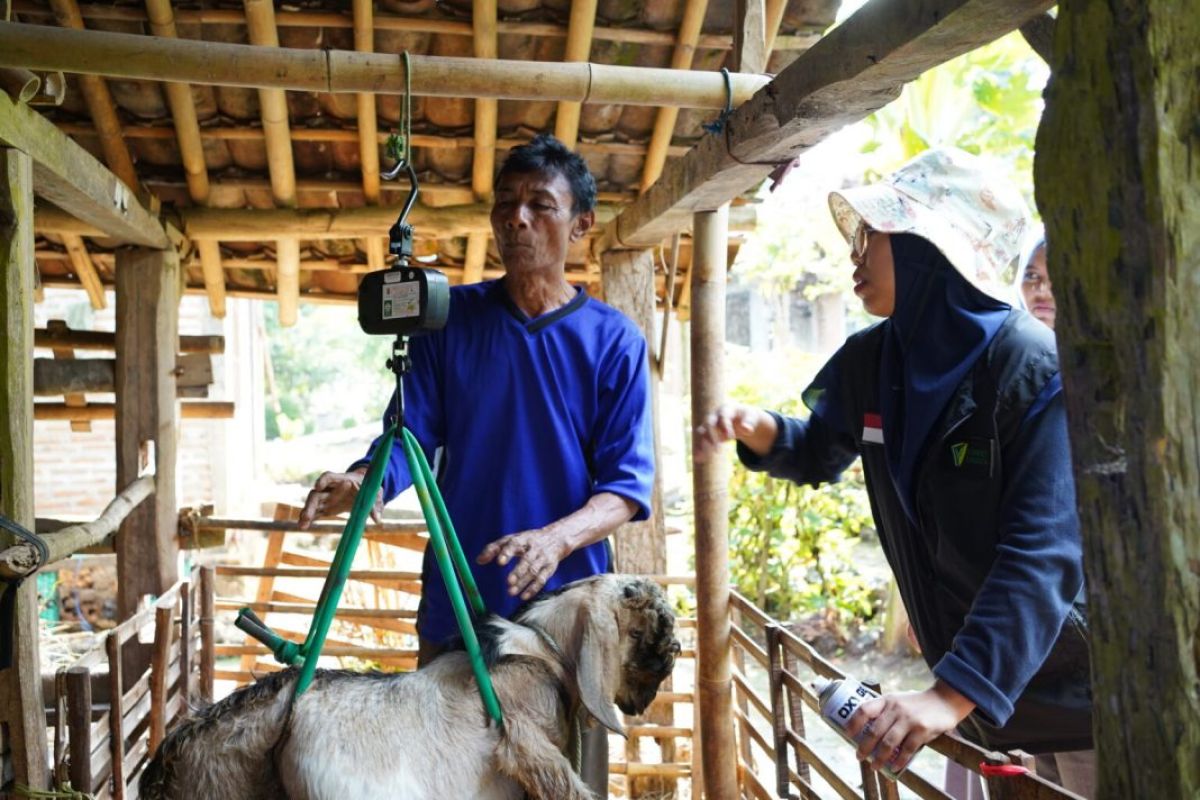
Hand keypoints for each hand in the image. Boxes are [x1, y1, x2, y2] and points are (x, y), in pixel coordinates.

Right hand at [298, 469, 382, 529]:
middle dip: (310, 505)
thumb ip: (374, 506)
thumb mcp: (375, 495)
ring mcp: (326, 498)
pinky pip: (315, 513)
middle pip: (317, 494)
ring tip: (301, 526)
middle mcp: (330, 488)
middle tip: (306, 516)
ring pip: (313, 504)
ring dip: (306, 513)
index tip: (317, 486)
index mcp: (343, 480)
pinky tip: (302, 526)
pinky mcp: (325, 507)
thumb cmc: (369, 489)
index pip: (330, 477)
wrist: (364, 490)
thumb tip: (377, 519)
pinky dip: (309, 519)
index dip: (323, 480)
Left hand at [477, 529, 569, 600]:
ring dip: (523, 583)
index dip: (507, 553)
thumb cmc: (527, 540)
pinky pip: (542, 579)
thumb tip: (479, 561)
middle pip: (527, 560)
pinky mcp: (550, 568)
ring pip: (534, 571)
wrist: (556, 538)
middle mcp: (534, 548)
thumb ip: (494, 548)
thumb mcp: (511, 539)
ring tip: (511, 592)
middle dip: (518, 571)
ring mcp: (543, 558)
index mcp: (523, 539)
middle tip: (508, 582)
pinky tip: (523, 597)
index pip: (515, 544)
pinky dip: (533, 589)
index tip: (500, 562)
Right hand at [692, 403, 776, 462]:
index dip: (725, 426)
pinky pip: (702, 440)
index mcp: (727, 409)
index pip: (723, 417)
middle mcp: (716, 415)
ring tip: (701, 458)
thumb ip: (750, 423)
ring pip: (702, 432)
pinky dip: (701, 449)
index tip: (730, 437)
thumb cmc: (748, 417)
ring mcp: (710, 423)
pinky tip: (699, 459)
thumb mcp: (752, 417)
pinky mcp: (709, 432)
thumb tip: (747, 430)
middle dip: (711, 436)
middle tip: (717, 450)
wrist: (743, 417)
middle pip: (709, 423)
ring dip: (702, 444)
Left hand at [844, 681, 975, 772]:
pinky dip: (899, 760)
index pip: (864, 709)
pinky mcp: (922, 730)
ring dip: (879, 757)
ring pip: (888, 743)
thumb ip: (885, 712)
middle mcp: (895, 709)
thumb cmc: (917, 703)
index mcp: (887, 700)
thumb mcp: (898, 700)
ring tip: (875, 766)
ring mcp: (909, 719)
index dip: (853, 722)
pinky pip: (907, 749)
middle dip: (864, 747)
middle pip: (874, 731)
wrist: (945, 700)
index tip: (848, 734)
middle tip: (859, 757)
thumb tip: (868, 732)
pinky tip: (895, 767)